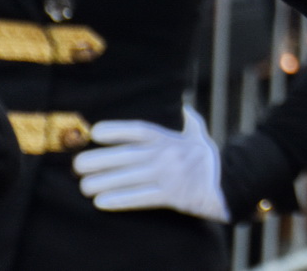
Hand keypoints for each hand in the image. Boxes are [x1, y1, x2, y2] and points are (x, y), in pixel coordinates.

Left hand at [73, 106, 228, 222]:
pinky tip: (101, 201)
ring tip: (84, 186)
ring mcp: (169, 175)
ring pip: (129, 178)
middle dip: (99, 160)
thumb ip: (189, 120)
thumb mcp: (200, 136)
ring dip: (103, 182)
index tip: (94, 133)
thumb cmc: (208, 160)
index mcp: (170, 138)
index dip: (116, 130)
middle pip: (127, 155)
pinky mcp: (171, 196)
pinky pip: (140, 198)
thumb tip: (182, 104)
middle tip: (78, 165)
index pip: (139, 130)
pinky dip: (120, 200)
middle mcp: (167, 155)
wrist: (228, 185)